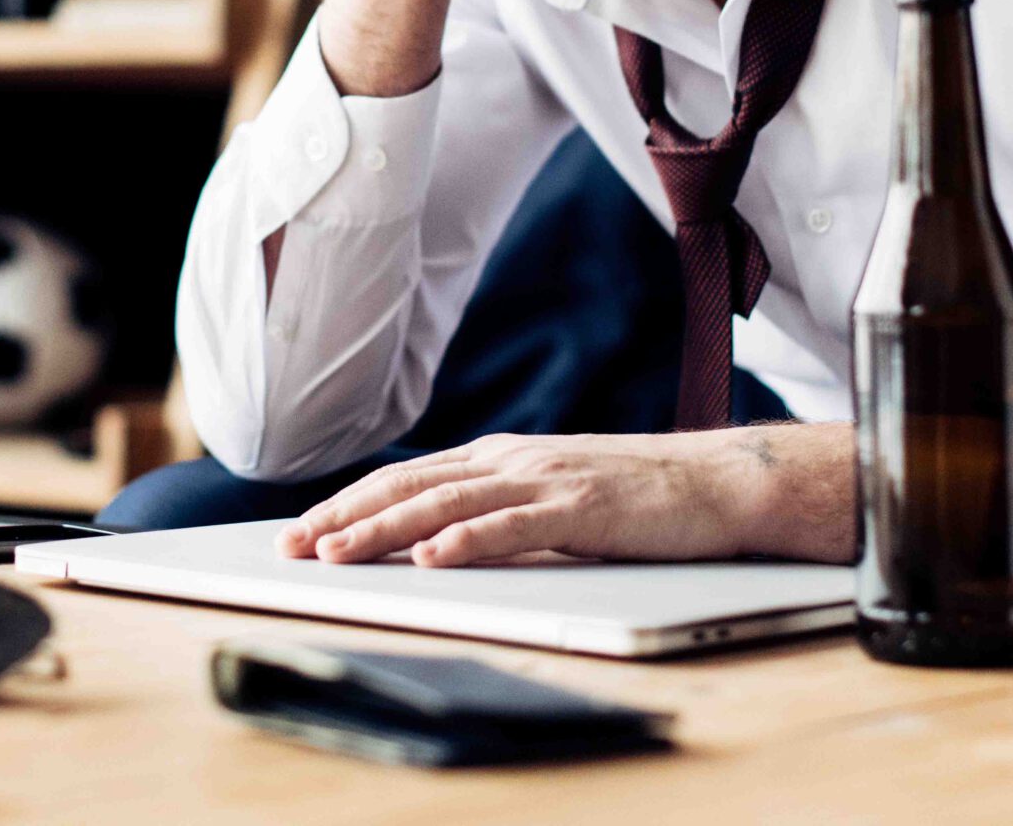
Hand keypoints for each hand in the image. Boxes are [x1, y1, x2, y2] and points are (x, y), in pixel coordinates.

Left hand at [276, 425, 856, 567]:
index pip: (407, 476)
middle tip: (293, 546)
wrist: (719, 482)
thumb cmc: (638, 497)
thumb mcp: (552, 493)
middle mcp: (512, 459)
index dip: (349, 502)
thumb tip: (434, 537)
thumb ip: (499, 506)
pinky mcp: (581, 507)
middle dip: (344, 516)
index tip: (302, 530)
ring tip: (337, 553)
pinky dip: (467, 538)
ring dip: (384, 530)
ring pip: (446, 503)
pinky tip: (431, 556)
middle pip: (410, 485)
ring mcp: (545, 479)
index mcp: (501, 456)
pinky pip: (513, 524)